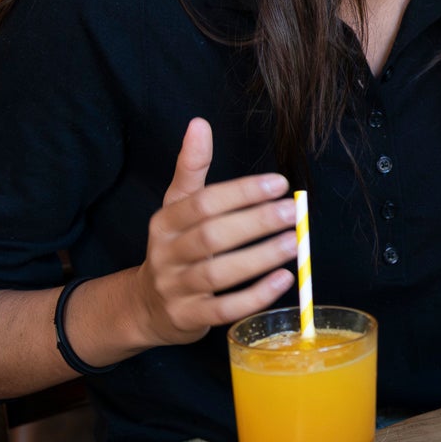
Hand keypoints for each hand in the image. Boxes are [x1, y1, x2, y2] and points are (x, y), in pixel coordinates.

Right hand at [131, 118, 298, 346]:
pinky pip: (223, 310)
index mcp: (165, 222)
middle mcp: (167, 254)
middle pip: (212, 237)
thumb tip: (200, 123)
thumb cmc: (174, 247)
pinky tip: (284, 280)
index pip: (203, 203)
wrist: (146, 306)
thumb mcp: (176, 206)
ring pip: (218, 274)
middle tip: (294, 211)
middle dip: (255, 223)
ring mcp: (176, 289)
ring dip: (259, 258)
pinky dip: (254, 296)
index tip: (279, 183)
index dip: (241, 192)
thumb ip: (191, 167)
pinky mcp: (189, 318)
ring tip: (294, 243)